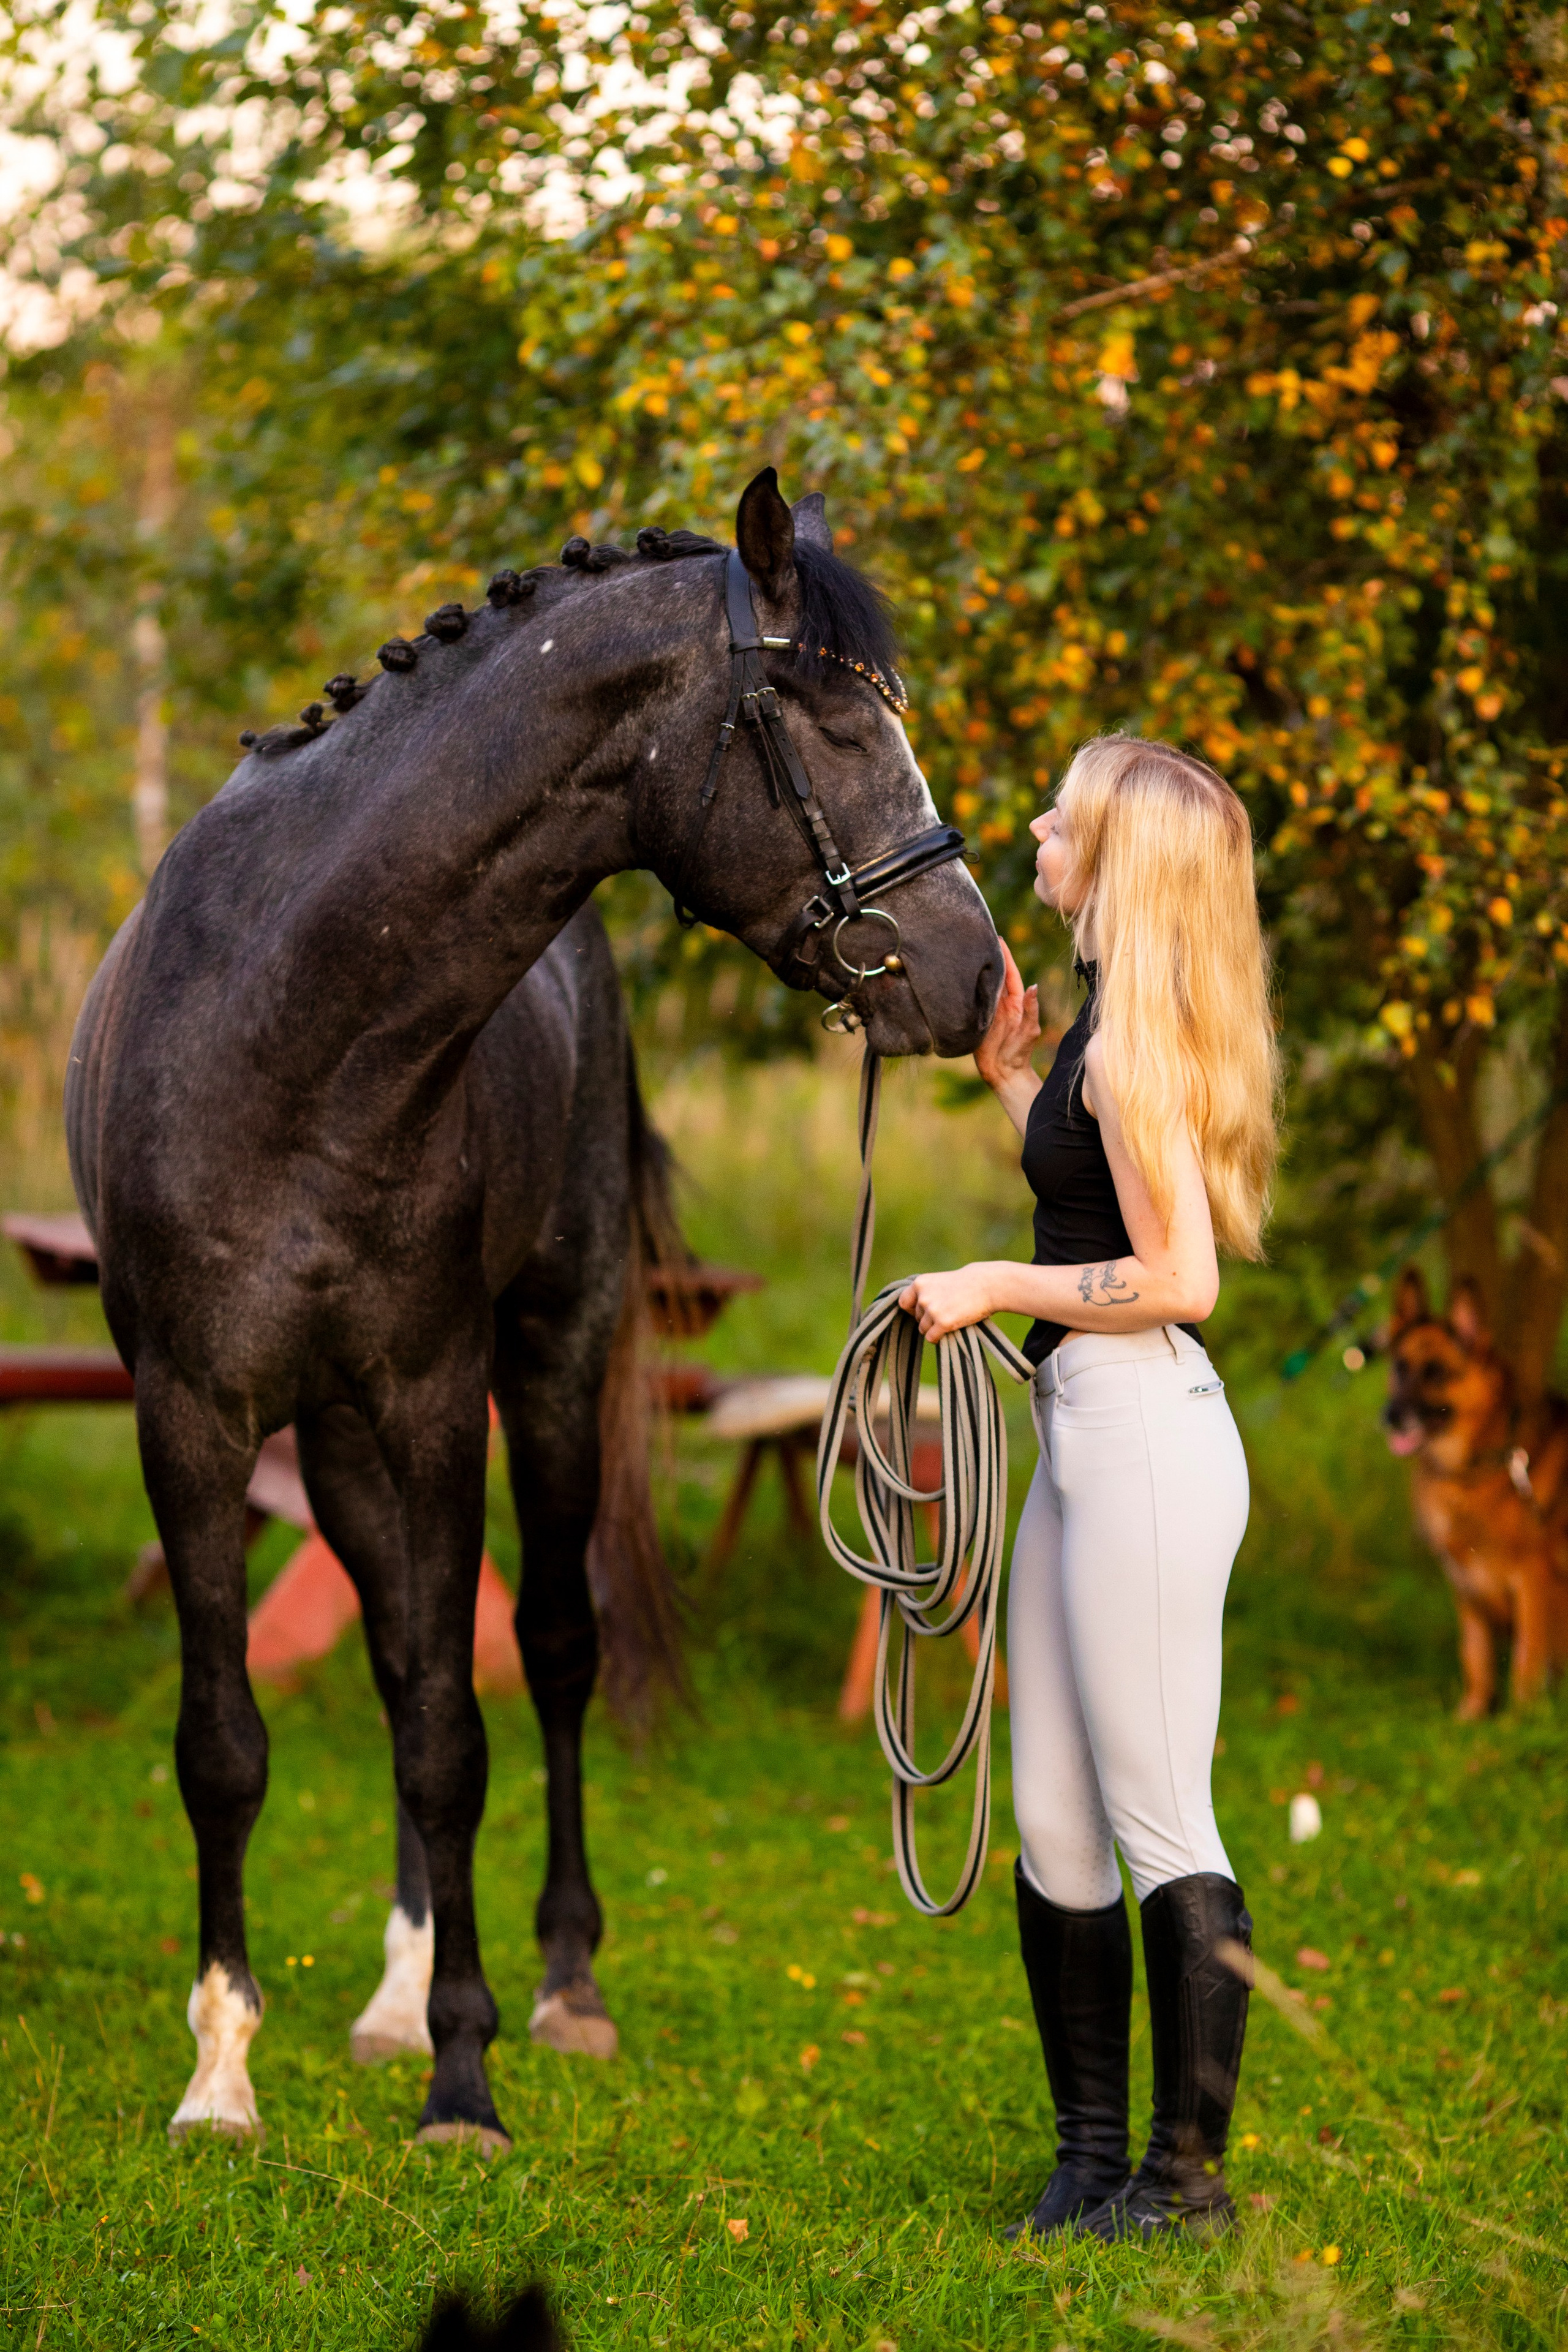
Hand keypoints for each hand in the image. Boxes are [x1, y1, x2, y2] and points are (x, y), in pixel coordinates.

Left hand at [898, 1265, 996, 1342]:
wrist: (988, 1285)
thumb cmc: (967, 1284)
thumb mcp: (941, 1282)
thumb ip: (927, 1293)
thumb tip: (914, 1313)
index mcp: (920, 1283)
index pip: (903, 1303)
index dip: (913, 1310)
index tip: (924, 1312)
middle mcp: (923, 1297)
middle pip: (917, 1318)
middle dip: (928, 1319)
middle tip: (947, 1313)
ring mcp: (932, 1310)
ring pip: (923, 1329)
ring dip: (934, 1329)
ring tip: (951, 1320)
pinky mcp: (943, 1323)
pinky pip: (931, 1338)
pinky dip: (938, 1338)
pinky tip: (949, 1331)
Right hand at [974, 940, 1040, 1093]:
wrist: (1004, 1074)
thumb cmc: (1020, 1053)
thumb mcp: (1029, 1031)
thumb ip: (1031, 1010)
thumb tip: (1033, 986)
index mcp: (1015, 1002)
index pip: (1010, 974)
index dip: (1005, 956)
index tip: (998, 938)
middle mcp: (1000, 1003)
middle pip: (994, 975)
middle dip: (988, 956)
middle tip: (978, 937)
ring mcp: (987, 1010)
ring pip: (980, 985)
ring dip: (975, 970)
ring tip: (965, 951)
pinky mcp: (974, 1019)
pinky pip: (969, 1000)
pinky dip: (963, 989)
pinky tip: (955, 977)